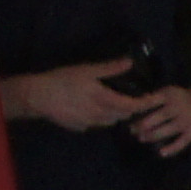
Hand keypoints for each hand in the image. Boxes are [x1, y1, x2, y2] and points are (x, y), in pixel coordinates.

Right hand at [6, 59, 142, 130]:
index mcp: (103, 100)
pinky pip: (95, 124)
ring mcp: (88, 123)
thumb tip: (129, 62)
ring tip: (114, 103)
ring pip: (110, 121)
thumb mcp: (86, 70)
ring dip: (116, 114)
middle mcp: (99, 115)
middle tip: (135, 99)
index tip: (155, 99)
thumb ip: (110, 68)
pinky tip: (93, 108)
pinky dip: (99, 117)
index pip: (132, 106)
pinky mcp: (78, 127)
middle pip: (123, 115)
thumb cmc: (61, 79)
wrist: (35, 96)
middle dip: (131, 109)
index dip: (145, 103)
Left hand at [126, 86, 190, 154]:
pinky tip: (161, 153)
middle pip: (158, 117)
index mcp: (170, 95)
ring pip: (167, 130)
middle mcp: (179, 107)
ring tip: (142, 138)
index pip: (151, 101)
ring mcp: (187, 120)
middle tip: (133, 130)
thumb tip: (132, 105)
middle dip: (142, 125)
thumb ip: (152, 98)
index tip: (127, 115)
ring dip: (152, 136)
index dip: (138, 109)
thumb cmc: (182, 98)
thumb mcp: (169, 92)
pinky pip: (182, 142)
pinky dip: (172, 149)